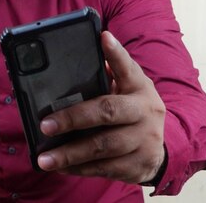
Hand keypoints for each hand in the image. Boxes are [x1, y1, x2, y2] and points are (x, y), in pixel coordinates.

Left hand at [37, 31, 165, 183]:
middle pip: (108, 111)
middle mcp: (145, 111)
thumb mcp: (126, 89)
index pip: (127, 66)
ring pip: (103, 146)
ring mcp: (145, 139)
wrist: (161, 148)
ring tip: (44, 158)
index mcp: (139, 86)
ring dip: (70, 153)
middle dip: (74, 118)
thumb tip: (67, 68)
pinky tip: (60, 167)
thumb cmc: (131, 110)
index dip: (115, 52)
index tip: (103, 37)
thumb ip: (104, 77)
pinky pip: (104, 168)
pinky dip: (79, 168)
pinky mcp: (140, 165)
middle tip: (45, 125)